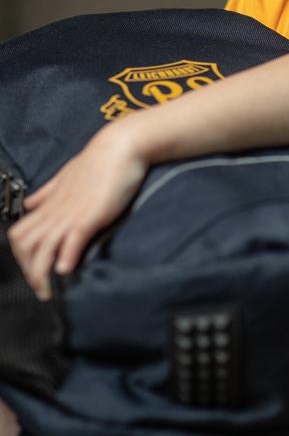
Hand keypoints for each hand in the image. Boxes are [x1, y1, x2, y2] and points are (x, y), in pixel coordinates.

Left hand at [8, 125, 148, 300]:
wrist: (121, 145)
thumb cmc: (99, 160)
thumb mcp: (66, 176)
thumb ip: (47, 192)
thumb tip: (30, 202)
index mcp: (49, 204)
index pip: (19, 235)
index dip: (21, 257)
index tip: (35, 271)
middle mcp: (56, 210)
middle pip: (24, 246)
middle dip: (28, 272)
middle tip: (42, 289)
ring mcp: (72, 212)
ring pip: (41, 247)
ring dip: (41, 273)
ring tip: (51, 291)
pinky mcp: (91, 214)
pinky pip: (71, 238)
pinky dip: (65, 256)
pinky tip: (66, 270)